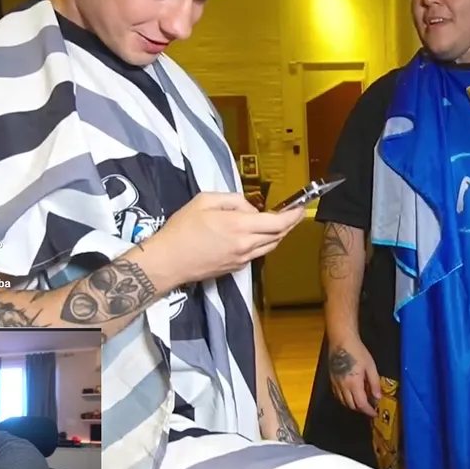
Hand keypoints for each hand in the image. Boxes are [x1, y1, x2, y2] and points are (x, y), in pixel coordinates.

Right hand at [149, 192, 303, 287]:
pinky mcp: (236, 268)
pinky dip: (262, 243)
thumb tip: (250, 209)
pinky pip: (257, 253)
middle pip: (278, 235)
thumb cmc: (182, 228)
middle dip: (289, 224)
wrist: (168, 261)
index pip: (277, 222)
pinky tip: (254, 235)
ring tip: (277, 223)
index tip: (301, 208)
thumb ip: (233, 200)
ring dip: (277, 234)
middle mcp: (245, 245)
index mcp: (239, 226)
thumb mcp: (205, 201)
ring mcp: (242, 259)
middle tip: (293, 213)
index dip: (293, 215)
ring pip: (270, 246)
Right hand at [327, 336, 381, 416]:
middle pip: (351, 405)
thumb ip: (374, 383)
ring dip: (353, 405)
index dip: (368, 411)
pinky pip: (337, 395)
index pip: (361, 404)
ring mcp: (335, 384)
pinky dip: (345, 399)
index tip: (374, 413)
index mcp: (354, 384)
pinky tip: (351, 394)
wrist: (341, 341)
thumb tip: (378, 397)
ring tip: (362, 401)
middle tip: (370, 407)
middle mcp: (343, 387)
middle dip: (361, 409)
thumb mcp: (371, 366)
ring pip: (343, 402)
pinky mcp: (331, 380)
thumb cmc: (358, 351)